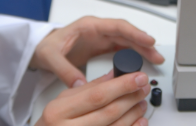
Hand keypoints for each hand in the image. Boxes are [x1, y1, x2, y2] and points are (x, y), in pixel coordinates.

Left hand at [30, 16, 163, 87]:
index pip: (116, 26)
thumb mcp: (51, 56)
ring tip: (155, 59)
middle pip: (126, 33)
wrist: (41, 49)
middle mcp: (97, 30)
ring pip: (126, 40)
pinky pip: (121, 48)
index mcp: (88, 26)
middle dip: (143, 42)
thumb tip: (79, 84)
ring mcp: (100, 38)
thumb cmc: (46, 46)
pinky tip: (141, 61)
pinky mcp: (100, 47)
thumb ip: (64, 69)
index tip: (148, 40)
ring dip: (141, 49)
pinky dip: (133, 54)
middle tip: (157, 54)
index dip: (134, 32)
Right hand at [36, 70, 150, 125]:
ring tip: (142, 101)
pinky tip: (139, 122)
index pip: (97, 96)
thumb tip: (114, 75)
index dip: (122, 86)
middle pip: (108, 112)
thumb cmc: (52, 124)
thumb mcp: (62, 101)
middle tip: (144, 86)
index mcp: (59, 112)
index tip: (138, 77)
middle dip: (131, 97)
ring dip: (134, 114)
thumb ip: (89, 88)